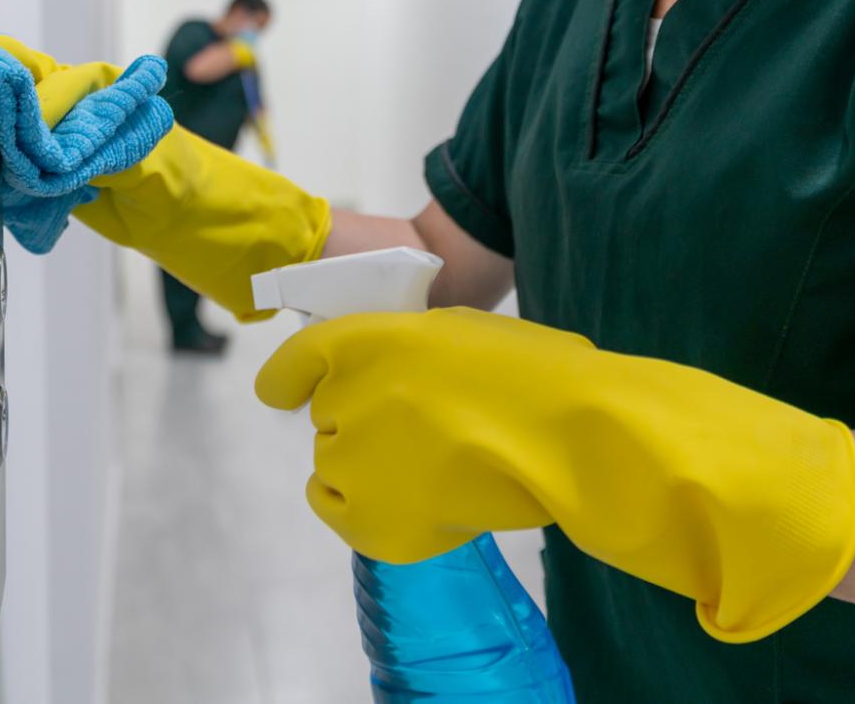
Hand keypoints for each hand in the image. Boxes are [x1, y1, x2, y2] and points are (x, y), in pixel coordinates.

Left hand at [255, 306, 854, 641]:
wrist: (568, 434)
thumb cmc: (535, 372)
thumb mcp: (459, 333)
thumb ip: (411, 354)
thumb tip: (404, 384)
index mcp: (363, 340)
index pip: (294, 362)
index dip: (289, 379)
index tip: (286, 393)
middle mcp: (340, 398)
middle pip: (326, 417)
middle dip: (362, 421)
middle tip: (424, 430)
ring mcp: (350, 461)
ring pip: (334, 465)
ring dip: (367, 466)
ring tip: (432, 468)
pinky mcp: (367, 520)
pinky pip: (344, 510)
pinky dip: (369, 509)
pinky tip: (415, 501)